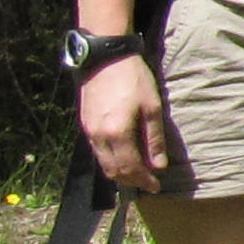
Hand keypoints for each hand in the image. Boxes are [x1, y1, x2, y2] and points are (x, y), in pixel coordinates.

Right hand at [80, 57, 170, 195]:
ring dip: (120, 173)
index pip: (130, 167)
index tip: (156, 186)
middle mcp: (98, 136)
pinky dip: (110, 160)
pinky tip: (122, 156)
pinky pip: (97, 151)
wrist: (105, 57)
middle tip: (148, 182)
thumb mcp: (152, 107)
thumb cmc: (133, 79)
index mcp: (117, 133)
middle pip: (113, 170)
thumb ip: (154, 139)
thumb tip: (158, 165)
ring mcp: (89, 131)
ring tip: (137, 173)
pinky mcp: (85, 124)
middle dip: (131, 180)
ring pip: (103, 163)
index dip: (144, 180)